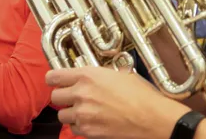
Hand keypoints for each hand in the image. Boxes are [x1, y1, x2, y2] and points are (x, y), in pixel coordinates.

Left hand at [46, 66, 185, 138]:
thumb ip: (101, 74)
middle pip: (55, 96)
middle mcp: (81, 93)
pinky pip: (74, 129)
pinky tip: (91, 122)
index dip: (53, 79)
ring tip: (83, 112)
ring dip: (70, 113)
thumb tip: (95, 75)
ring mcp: (83, 114)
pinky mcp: (88, 131)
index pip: (54, 76)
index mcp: (87, 75)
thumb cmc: (141, 94)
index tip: (55, 81)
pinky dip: (79, 127)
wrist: (151, 118)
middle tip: (72, 98)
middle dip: (63, 97)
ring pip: (62, 115)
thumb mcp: (120, 74)